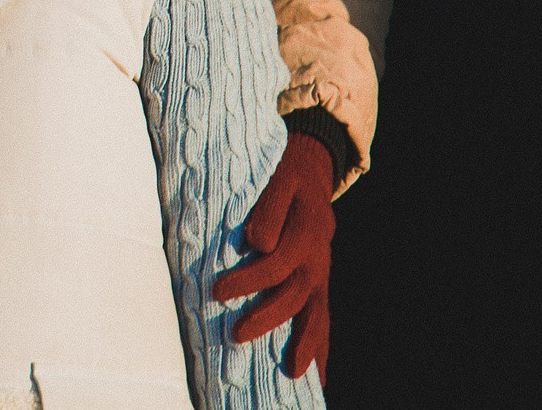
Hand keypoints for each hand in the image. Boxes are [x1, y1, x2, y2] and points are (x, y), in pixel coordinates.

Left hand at [212, 132, 334, 382]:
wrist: (311, 168)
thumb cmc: (284, 173)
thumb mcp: (277, 177)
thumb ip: (268, 207)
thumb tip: (257, 243)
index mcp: (306, 231)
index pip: (276, 263)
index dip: (248, 280)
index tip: (218, 291)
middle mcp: (317, 257)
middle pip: (294, 293)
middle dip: (266, 316)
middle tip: (236, 333)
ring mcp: (321, 273)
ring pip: (317, 313)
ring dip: (305, 343)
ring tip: (293, 373)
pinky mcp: (319, 283)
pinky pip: (323, 318)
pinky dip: (320, 347)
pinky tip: (318, 374)